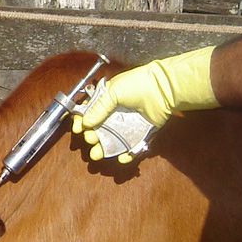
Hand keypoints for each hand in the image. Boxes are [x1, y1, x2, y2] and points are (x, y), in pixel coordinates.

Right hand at [71, 46, 217, 160]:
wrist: (163, 90)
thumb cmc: (137, 85)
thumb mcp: (113, 92)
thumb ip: (98, 108)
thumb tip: (85, 123)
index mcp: (106, 100)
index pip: (89, 112)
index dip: (82, 121)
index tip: (79, 129)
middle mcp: (116, 113)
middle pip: (99, 129)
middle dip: (91, 136)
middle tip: (90, 140)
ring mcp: (128, 125)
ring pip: (112, 140)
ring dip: (103, 149)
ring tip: (97, 154)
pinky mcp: (140, 134)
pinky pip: (131, 147)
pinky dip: (126, 154)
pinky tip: (121, 156)